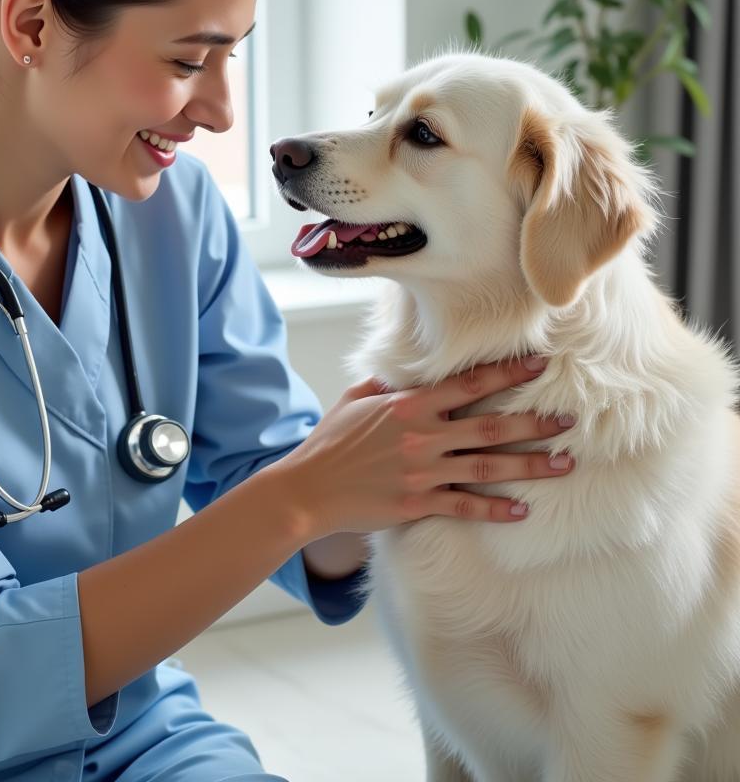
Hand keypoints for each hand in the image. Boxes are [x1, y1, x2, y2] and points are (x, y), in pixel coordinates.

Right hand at [269, 357, 574, 540]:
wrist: (307, 489)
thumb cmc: (329, 442)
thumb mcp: (353, 401)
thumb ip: (383, 385)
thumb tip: (401, 371)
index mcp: (409, 406)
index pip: (469, 385)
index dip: (507, 375)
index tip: (539, 366)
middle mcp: (423, 437)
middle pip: (491, 428)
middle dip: (535, 424)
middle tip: (568, 421)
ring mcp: (423, 472)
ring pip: (488, 468)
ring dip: (530, 466)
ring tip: (564, 464)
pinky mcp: (417, 503)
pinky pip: (465, 506)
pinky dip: (495, 509)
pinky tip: (522, 509)